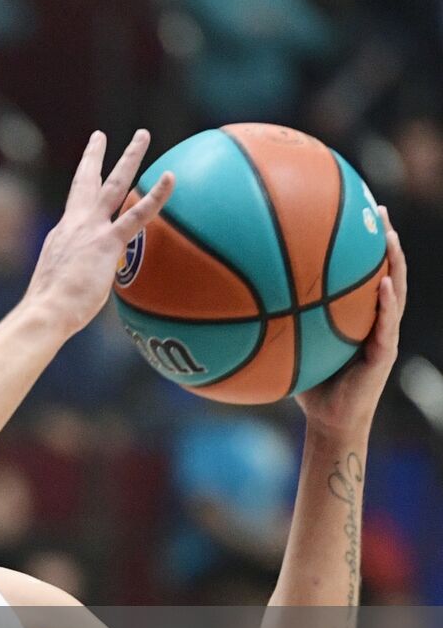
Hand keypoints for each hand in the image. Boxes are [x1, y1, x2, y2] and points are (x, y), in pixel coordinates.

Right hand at [22, 130, 174, 337]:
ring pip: (113, 184)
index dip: (82, 190)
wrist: (46, 311)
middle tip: (100, 136)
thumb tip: (82, 291)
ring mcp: (91, 230)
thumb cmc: (50, 310)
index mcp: (62, 235)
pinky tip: (171, 178)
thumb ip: (76, 278)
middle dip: (93, 156)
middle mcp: (74, 224)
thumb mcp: (60, 287)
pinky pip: (137, 215)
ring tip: (142, 135)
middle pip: (85, 182)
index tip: (87, 173)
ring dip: (129, 157)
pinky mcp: (107, 242)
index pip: (75, 207)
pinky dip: (155, 196)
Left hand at [295, 206, 406, 438]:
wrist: (329, 420)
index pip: (361, 269)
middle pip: (385, 269)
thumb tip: (230, 296)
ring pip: (396, 290)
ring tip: (389, 237)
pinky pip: (387, 325)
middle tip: (379, 208)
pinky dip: (388, 303)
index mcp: (354, 313)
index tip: (354, 207)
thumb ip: (272, 320)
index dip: (362, 240)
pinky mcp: (384, 354)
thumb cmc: (307, 381)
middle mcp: (373, 318)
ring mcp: (383, 334)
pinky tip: (385, 284)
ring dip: (395, 262)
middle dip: (384, 238)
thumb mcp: (288, 343)